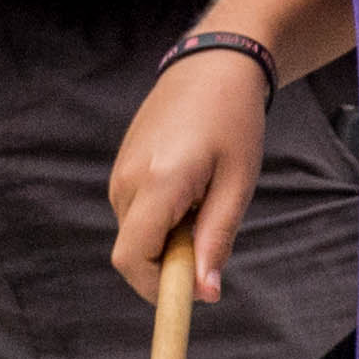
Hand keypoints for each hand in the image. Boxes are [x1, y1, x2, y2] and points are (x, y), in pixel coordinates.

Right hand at [107, 53, 272, 309]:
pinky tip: (189, 187)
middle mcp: (127, 180)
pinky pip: (135, 213)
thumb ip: (217, 239)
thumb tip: (204, 293)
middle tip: (210, 232)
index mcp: (158, 182)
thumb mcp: (238, 183)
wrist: (212, 65)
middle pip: (133, 252)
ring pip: (136, 234)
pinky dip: (160, 219)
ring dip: (167, 238)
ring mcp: (119, 172)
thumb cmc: (234, 122)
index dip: (156, 288)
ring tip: (202, 199)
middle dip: (169, 262)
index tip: (194, 292)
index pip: (132, 259)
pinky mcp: (121, 167)